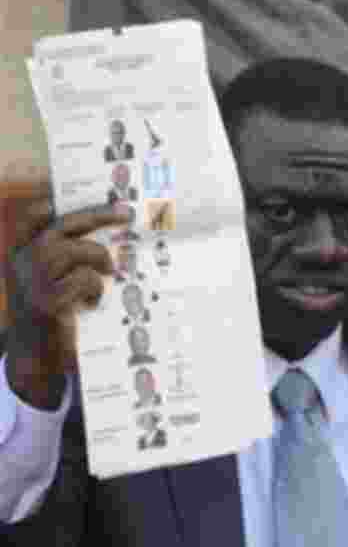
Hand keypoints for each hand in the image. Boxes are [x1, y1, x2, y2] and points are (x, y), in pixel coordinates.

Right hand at [4, 198, 131, 408]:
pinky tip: (91, 302)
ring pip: (80, 250)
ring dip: (101, 261)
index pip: (34, 217)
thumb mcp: (49, 280)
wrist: (33, 355)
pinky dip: (96, 289)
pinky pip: (85, 279)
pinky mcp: (48, 301)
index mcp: (20, 252)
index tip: (82, 191)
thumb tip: (106, 230)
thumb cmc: (50, 313)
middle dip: (100, 214)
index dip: (56, 201)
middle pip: (65, 224)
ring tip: (107, 274)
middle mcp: (23, 261)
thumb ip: (65, 257)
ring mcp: (33, 280)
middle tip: (127, 213)